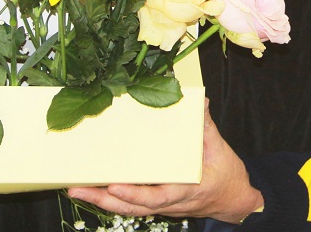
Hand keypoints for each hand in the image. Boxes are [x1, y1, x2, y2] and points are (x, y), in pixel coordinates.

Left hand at [67, 100, 262, 222]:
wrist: (233, 200)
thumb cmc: (227, 175)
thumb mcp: (219, 149)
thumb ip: (205, 126)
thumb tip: (200, 101)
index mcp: (184, 190)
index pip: (157, 197)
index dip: (135, 194)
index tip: (115, 185)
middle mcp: (169, 202)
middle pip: (132, 206)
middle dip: (104, 199)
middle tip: (77, 188)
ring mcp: (162, 206)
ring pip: (128, 208)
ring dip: (101, 200)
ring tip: (77, 189)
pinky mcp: (157, 204)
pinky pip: (132, 205)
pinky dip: (112, 199)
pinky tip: (94, 190)